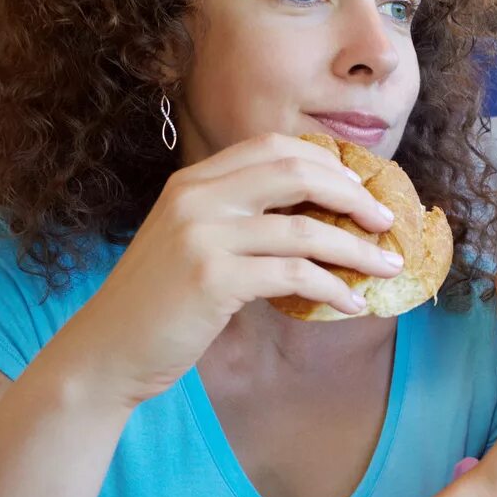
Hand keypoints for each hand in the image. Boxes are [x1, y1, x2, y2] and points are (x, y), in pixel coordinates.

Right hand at [49, 134, 400, 407]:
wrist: (107, 349)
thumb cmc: (162, 302)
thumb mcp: (196, 242)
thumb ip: (242, 220)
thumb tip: (322, 221)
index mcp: (195, 181)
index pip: (275, 147)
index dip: (329, 164)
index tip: (363, 191)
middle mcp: (197, 197)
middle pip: (297, 172)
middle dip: (354, 196)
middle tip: (388, 222)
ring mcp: (203, 235)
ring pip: (306, 229)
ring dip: (358, 249)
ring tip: (388, 267)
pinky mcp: (213, 278)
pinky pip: (295, 275)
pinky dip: (334, 289)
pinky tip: (353, 304)